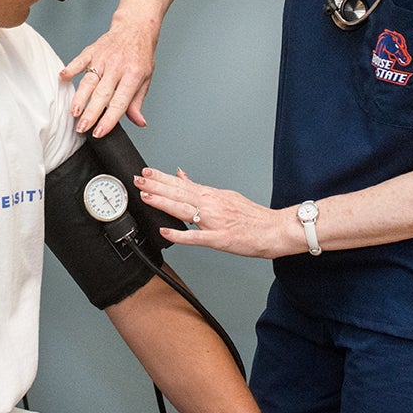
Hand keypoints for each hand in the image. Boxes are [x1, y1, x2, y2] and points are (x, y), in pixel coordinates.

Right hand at [61, 22, 157, 135]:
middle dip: (91, 113)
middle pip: (102, 94)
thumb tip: (139, 122)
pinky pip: (79, 60)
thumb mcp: (146, 78)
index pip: (120, 102)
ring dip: (80, 98)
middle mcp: (117, 67)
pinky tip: (63, 78)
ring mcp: (103, 58)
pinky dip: (70, 68)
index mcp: (133, 75)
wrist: (135, 27)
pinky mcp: (92, 50)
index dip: (109, 119)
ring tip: (74, 113)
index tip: (100, 132)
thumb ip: (137, 101)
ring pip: (89, 80)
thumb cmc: (140, 55)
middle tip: (82, 128)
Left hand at [135, 167, 293, 258]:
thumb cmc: (252, 216)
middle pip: (179, 193)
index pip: (182, 184)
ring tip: (146, 196)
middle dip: (156, 185)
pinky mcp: (218, 239)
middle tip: (138, 179)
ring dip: (163, 202)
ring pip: (183, 209)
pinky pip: (195, 237)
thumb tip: (182, 175)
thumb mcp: (226, 195)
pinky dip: (179, 234)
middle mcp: (211, 205)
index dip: (162, 178)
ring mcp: (213, 221)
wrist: (274, 229)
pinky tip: (165, 231)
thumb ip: (201, 188)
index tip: (146, 172)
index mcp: (212, 195)